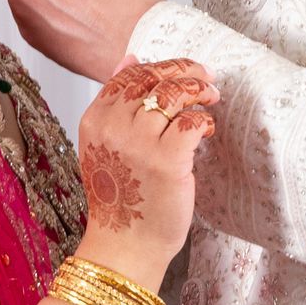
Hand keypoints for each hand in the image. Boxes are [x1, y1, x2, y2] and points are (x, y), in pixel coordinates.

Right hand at [73, 56, 218, 287]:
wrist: (126, 245)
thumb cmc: (121, 200)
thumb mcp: (105, 145)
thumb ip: (114, 103)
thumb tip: (130, 59)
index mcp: (94, 121)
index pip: (127, 75)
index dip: (159, 66)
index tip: (180, 70)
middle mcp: (113, 127)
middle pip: (152, 79)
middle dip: (184, 70)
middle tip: (205, 75)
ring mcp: (140, 144)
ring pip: (174, 94)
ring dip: (198, 90)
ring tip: (211, 96)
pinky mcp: (167, 161)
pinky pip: (191, 122)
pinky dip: (204, 120)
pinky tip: (207, 128)